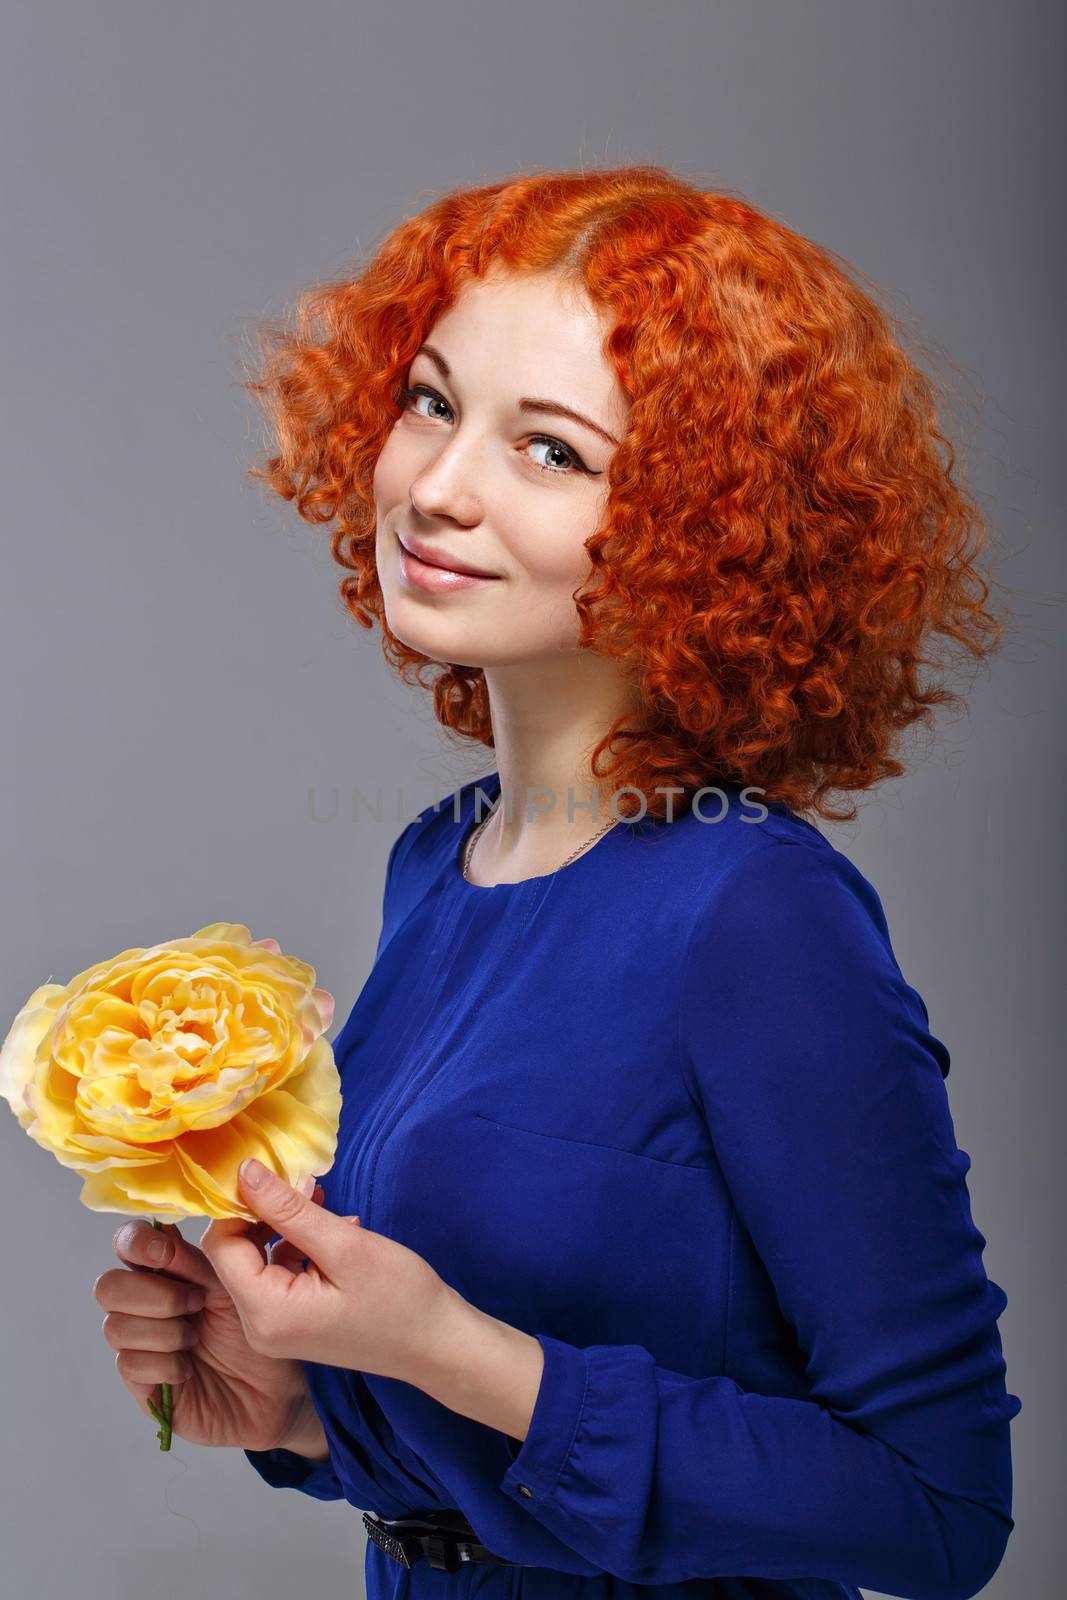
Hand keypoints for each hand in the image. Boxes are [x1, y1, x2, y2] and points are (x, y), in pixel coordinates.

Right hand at [95, 1177, 330, 1452]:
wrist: (287, 1396)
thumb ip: (264, 1228)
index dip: (143, 1244)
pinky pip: (128, 1366)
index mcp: (183, 1271)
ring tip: (198, 1335)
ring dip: (161, 1328)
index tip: (170, 1252)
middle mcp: (157, 1305)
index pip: (136, 1244)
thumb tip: (258, 1172)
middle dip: (149, 1290)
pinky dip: (162, 1363)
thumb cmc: (280, 1332)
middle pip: (109, 1283)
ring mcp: (149, 1347)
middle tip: (194, 1302)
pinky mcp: (149, 1386)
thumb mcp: (277, 1276)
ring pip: (114, 1324)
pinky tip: (191, 1368)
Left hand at [199, 1159, 453, 1383]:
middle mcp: (259, 1328)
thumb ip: (287, 1209)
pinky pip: (280, 1276)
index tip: (272, 1176)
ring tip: (326, 1205)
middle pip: (236, 1255)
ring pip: (260, 1261)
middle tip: (307, 1187)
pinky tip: (336, 1232)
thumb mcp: (343, 1244)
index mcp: (265, 1312)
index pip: (220, 1246)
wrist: (437, 1345)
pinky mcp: (293, 1325)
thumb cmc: (398, 1296)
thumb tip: (243, 1171)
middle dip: (266, 1214)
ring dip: (287, 1228)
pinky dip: (300, 1249)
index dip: (238, 1205)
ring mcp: (275, 1331)